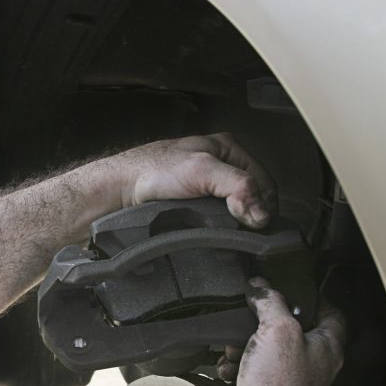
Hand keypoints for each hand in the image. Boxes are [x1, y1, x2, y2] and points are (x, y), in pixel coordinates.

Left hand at [112, 132, 276, 228]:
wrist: (118, 191)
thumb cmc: (151, 171)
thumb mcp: (202, 170)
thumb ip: (237, 186)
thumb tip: (261, 213)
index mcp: (227, 147)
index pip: (265, 180)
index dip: (266, 205)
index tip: (261, 227)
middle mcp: (219, 164)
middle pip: (251, 195)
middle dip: (250, 215)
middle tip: (247, 235)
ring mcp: (206, 185)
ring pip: (234, 209)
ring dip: (234, 224)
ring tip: (230, 237)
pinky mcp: (193, 203)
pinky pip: (216, 219)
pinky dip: (219, 229)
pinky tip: (214, 236)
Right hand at [217, 278, 345, 385]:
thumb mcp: (277, 330)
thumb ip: (271, 302)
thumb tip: (261, 288)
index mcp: (328, 347)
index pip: (332, 312)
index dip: (313, 297)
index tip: (293, 289)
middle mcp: (313, 364)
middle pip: (291, 329)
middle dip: (264, 324)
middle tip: (253, 319)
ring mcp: (291, 379)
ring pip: (267, 348)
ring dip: (244, 345)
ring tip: (237, 350)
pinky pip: (252, 368)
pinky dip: (238, 365)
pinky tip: (232, 368)